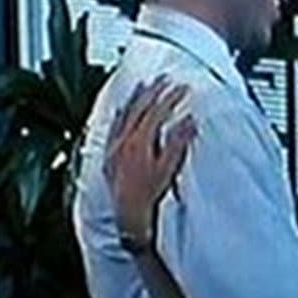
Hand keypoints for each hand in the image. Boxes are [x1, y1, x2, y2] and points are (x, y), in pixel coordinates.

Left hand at [105, 75, 196, 248]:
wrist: (129, 218)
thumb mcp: (168, 169)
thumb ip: (178, 142)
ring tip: (144, 85)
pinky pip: (113, 127)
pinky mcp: (109, 155)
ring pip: (124, 115)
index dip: (170, 97)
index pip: (156, 111)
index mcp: (139, 142)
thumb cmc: (150, 196)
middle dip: (153, 91)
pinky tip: (122, 110)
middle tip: (165, 79)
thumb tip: (189, 120)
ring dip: (135, 98)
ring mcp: (114, 147)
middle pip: (139, 108)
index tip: (182, 87)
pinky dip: (120, 113)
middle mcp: (123, 141)